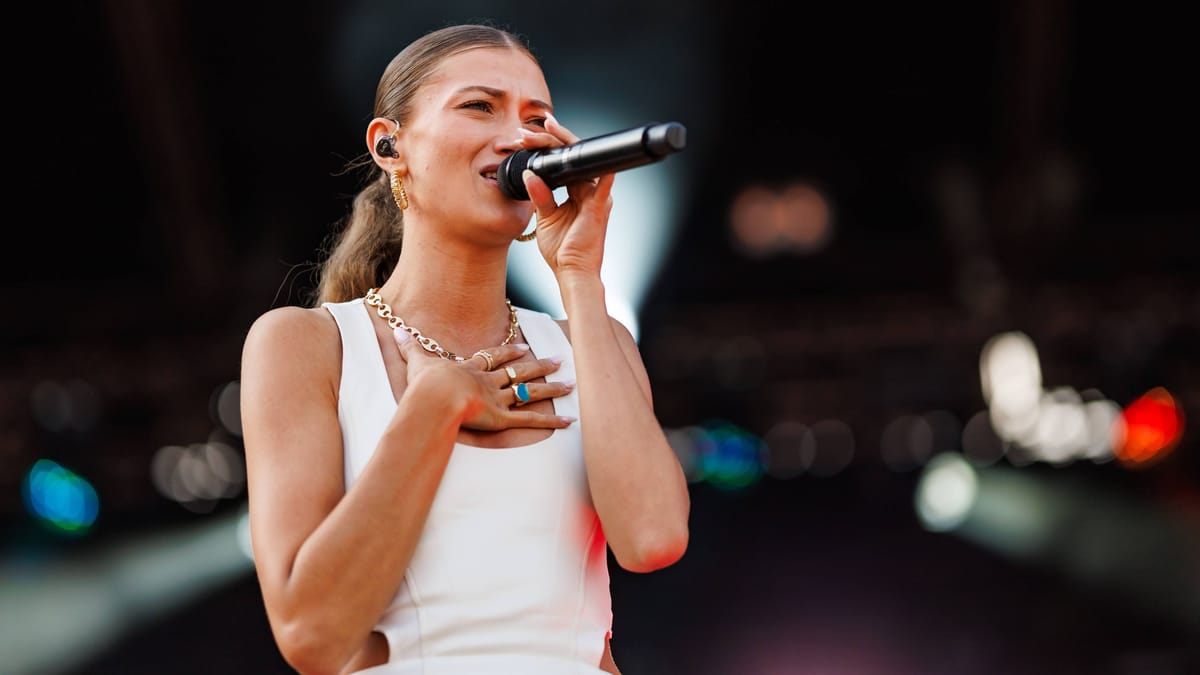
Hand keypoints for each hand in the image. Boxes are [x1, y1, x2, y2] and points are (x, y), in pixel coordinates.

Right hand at [394, 329, 574, 431]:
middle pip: (518, 371)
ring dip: (551, 389)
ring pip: (529, 392)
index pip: (493, 358)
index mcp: (470, 370)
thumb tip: (398, 330)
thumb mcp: (416, 362)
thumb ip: (410, 348)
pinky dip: (551, 422)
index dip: (508, 353)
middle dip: (539, 365)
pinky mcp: (503, 419)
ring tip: (571, 384)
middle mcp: (488, 383)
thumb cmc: (424, 383)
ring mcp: (498, 400)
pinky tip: (570, 421)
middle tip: (559, 359)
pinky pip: (530, 421)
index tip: (523, 347)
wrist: (435, 397)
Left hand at [518, 113, 614, 278]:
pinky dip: (601, 172)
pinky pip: (602, 185)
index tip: (528, 136)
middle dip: (551, 140)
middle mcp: (589, 191)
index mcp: (578, 192)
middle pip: (574, 157)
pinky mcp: (599, 208)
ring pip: (584, 163)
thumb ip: (539, 195)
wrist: (572, 272)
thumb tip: (530, 174)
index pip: (565, 163)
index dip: (549, 147)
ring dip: (563, 146)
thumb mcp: (545, 218)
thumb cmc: (562, 250)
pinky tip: (593, 156)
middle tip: (528, 132)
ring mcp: (596, 197)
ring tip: (545, 133)